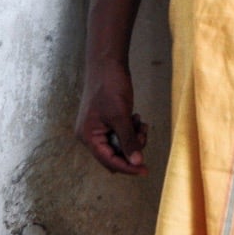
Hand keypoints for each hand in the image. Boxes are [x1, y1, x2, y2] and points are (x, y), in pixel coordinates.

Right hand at [75, 59, 148, 175]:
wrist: (106, 63)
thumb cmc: (109, 87)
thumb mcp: (121, 116)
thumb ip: (128, 141)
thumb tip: (137, 163)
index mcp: (88, 137)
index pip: (109, 161)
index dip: (128, 167)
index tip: (145, 170)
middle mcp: (90, 136)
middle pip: (114, 155)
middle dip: (131, 148)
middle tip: (143, 134)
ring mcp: (97, 128)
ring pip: (119, 145)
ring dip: (133, 138)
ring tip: (139, 122)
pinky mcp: (105, 121)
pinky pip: (120, 134)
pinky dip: (131, 130)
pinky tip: (136, 118)